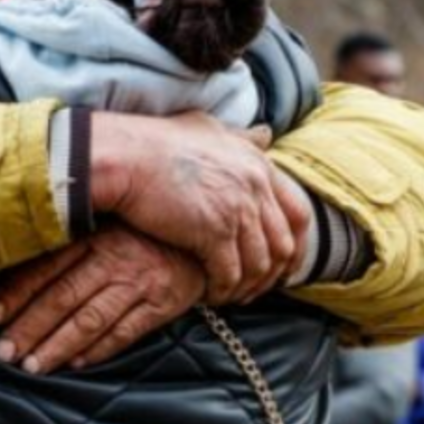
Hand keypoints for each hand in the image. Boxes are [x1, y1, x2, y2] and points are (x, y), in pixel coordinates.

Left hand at [0, 225, 207, 373]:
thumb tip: (18, 275)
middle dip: (30, 327)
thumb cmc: (143, 236)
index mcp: (96, 234)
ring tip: (33, 366)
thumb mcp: (107, 228)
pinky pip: (126, 332)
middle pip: (63, 297)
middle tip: (5, 353)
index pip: (47, 266)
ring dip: (58, 345)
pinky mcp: (162, 304)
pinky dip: (99, 350)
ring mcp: (140, 282)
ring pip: (90, 319)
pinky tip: (76, 364)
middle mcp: (116, 257)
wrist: (204, 242)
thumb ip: (70, 245)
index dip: (17, 292)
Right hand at [89, 112, 309, 304]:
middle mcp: (255, 186)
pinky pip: (230, 274)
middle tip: (255, 288)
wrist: (125, 156)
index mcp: (257, 164)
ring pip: (259, 265)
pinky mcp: (214, 231)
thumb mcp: (208, 128)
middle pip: (283, 244)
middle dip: (272, 273)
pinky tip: (210, 295)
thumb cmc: (156, 142)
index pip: (298, 213)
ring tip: (230, 295)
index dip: (295, 245)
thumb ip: (239, 136)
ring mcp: (238, 209)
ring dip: (246, 286)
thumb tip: (264, 134)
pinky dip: (223, 290)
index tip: (283, 265)